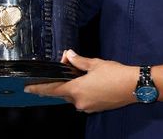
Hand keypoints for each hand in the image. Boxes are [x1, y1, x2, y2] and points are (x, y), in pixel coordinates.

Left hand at [24, 50, 139, 112]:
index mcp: (76, 90)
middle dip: (60, 82)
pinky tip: (88, 83)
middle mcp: (79, 102)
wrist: (134, 86)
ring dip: (72, 87)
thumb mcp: (95, 63)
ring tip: (79, 74)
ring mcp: (88, 107)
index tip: (28, 88)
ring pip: (73, 96)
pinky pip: (83, 100)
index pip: (52, 89)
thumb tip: (69, 55)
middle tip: (62, 69)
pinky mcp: (96, 108)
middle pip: (63, 93)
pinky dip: (81, 91)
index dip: (39, 88)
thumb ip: (79, 61)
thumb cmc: (115, 74)